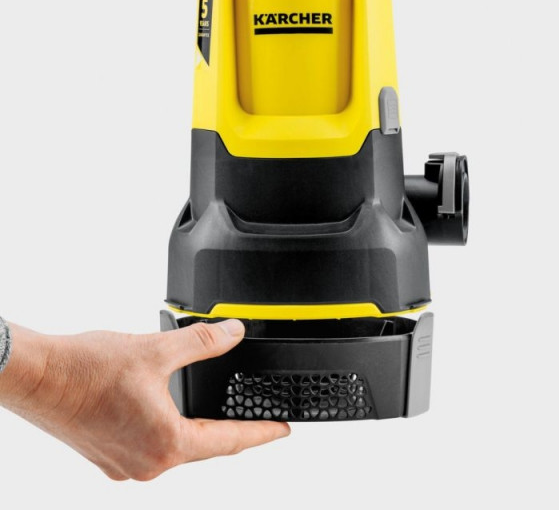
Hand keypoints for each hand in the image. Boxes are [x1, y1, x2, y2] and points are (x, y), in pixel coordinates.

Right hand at [0, 319, 288, 480]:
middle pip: (204, 447)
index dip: (260, 433)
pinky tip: (174, 411)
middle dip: (232, 431)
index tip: (283, 431)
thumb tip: (234, 333)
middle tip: (258, 419)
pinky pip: (152, 445)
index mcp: (165, 443)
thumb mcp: (157, 350)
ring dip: (198, 429)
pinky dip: (170, 429)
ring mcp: (124, 464)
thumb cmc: (86, 370)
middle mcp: (146, 463)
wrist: (36, 377)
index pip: (228, 441)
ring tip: (221, 414)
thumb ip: (203, 343)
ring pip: (177, 447)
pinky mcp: (107, 455)